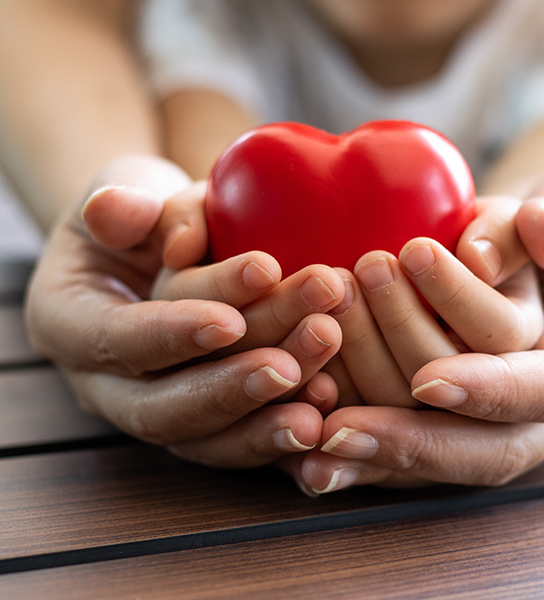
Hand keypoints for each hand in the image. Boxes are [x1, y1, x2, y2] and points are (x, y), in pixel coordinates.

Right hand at [25, 155, 344, 468]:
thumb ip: (119, 200)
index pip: (116, 341)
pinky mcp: (205, 421)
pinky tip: (329, 408)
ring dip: (274, 407)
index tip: (230, 321)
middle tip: (310, 342)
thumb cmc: (143, 212)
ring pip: (210, 433)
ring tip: (331, 371)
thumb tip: (120, 210)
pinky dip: (283, 432)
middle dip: (237, 383)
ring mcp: (158, 407)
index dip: (171, 336)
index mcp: (69, 322)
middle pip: (166, 406)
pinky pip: (240, 442)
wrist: (160, 248)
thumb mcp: (121, 187)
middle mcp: (108, 382)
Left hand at [292, 168, 543, 492]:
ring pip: (443, 449)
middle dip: (414, 435)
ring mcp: (509, 418)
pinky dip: (362, 453)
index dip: (493, 391)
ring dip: (375, 422)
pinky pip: (415, 452)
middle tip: (338, 410)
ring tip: (312, 377)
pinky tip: (306, 447)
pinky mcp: (466, 419)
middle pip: (491, 445)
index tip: (428, 380)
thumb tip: (543, 236)